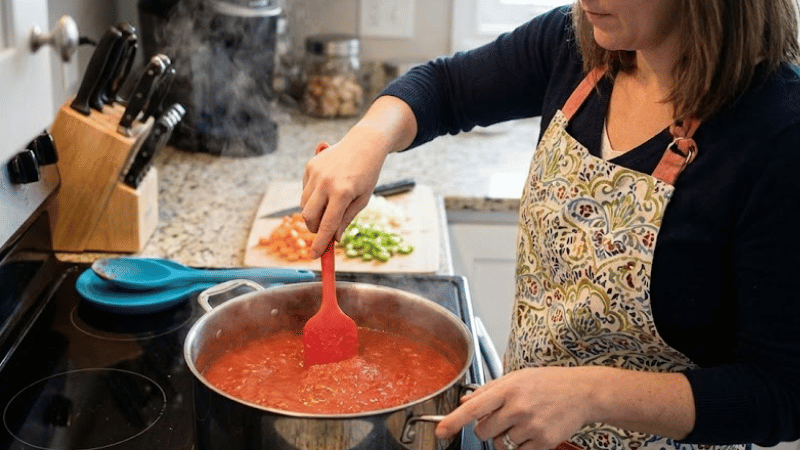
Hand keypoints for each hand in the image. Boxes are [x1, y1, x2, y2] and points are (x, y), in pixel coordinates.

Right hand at [301, 137, 387, 257]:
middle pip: (309, 217)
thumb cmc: (367, 174)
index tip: (315, 256)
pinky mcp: (310, 166)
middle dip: (314, 228)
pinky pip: (305, 190)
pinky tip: (327, 189)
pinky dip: (312, 197)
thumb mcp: (363, 199)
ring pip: (304, 204)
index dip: (320, 243)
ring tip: (329, 206)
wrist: (364, 143)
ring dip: (313, 213)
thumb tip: (334, 239)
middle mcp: (325, 183)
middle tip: (323, 231)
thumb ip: (347, 220)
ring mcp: (315, 173)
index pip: (327, 225)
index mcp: (342, 193)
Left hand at [435, 367, 592, 449]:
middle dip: (487, 428)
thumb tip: (465, 400)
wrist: (582, 392)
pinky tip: (532, 430)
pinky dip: (520, 445)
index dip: (454, 421)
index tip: (441, 431)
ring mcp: (530, 426)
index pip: (474, 408)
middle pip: (483, 431)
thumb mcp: (517, 377)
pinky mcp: (543, 441)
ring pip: (500, 443)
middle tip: (502, 417)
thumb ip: (489, 389)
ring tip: (523, 420)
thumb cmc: (549, 382)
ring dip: (506, 437)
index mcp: (508, 388)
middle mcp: (517, 407)